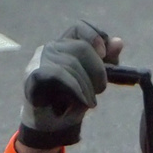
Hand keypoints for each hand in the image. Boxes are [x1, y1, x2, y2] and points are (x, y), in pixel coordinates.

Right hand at [17, 20, 118, 151]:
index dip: (95, 36)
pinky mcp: (34, 75)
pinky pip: (60, 75)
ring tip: (90, 102)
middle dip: (98, 70)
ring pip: (72, 63)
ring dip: (87, 87)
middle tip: (101, 89)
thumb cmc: (71, 100)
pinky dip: (76, 89)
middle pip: (81, 47)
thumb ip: (106, 62)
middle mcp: (51, 48)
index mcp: (65, 45)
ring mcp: (40, 60)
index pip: (80, 27)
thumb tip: (119, 42)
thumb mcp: (93, 80)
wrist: (49, 125)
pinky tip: (83, 102)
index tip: (105, 54)